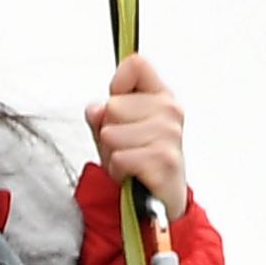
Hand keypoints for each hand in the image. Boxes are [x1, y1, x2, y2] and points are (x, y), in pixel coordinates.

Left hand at [84, 55, 187, 219]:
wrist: (160, 199)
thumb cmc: (139, 160)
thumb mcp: (114, 132)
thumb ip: (101, 114)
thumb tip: (96, 109)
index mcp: (160, 96)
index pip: (136, 64)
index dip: (118, 84)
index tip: (122, 104)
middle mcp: (169, 110)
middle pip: (113, 105)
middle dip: (109, 132)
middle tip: (126, 147)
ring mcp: (169, 134)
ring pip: (111, 133)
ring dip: (113, 154)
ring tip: (129, 162)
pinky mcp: (164, 159)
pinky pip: (119, 158)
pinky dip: (118, 170)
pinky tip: (132, 174)